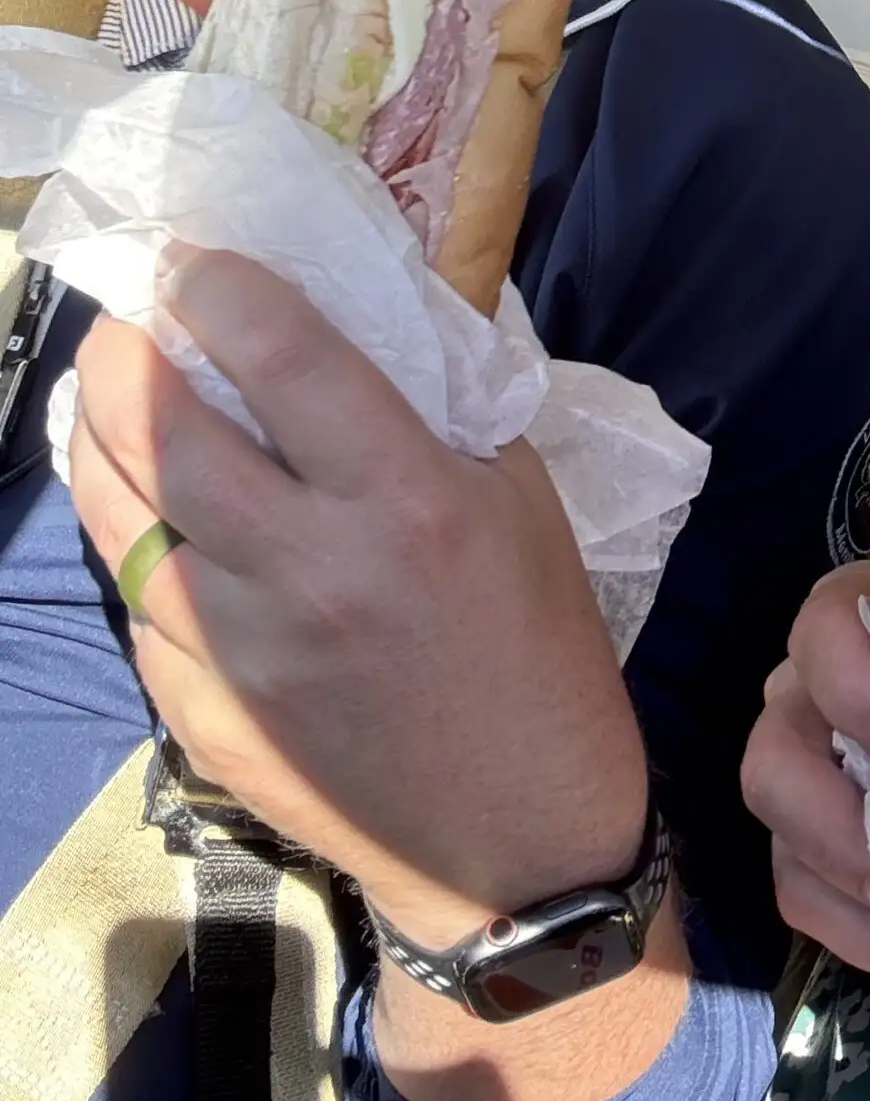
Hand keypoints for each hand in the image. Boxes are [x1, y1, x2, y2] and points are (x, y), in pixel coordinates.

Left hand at [67, 247, 648, 948]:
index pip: (281, 353)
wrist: (518, 840)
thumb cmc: (539, 649)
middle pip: (162, 427)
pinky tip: (145, 509)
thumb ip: (439, 407)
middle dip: (125, 349)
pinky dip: (131, 540)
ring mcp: (239, 649)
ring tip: (109, 394)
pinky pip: (136, 602)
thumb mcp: (521, 501)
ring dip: (99, 435)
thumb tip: (365, 311)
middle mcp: (308, 567)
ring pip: (118, 514)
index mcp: (406, 498)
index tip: (196, 260)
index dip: (219, 287)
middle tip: (132, 316)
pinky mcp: (201, 714)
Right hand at [742, 561, 869, 1002]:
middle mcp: (806, 697)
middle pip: (775, 760)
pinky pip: (814, 903)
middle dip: (842, 837)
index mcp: (853, 624)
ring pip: (787, 846)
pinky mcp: (810, 847)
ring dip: (860, 909)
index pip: (824, 636)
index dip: (859, 692)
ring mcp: (801, 776)